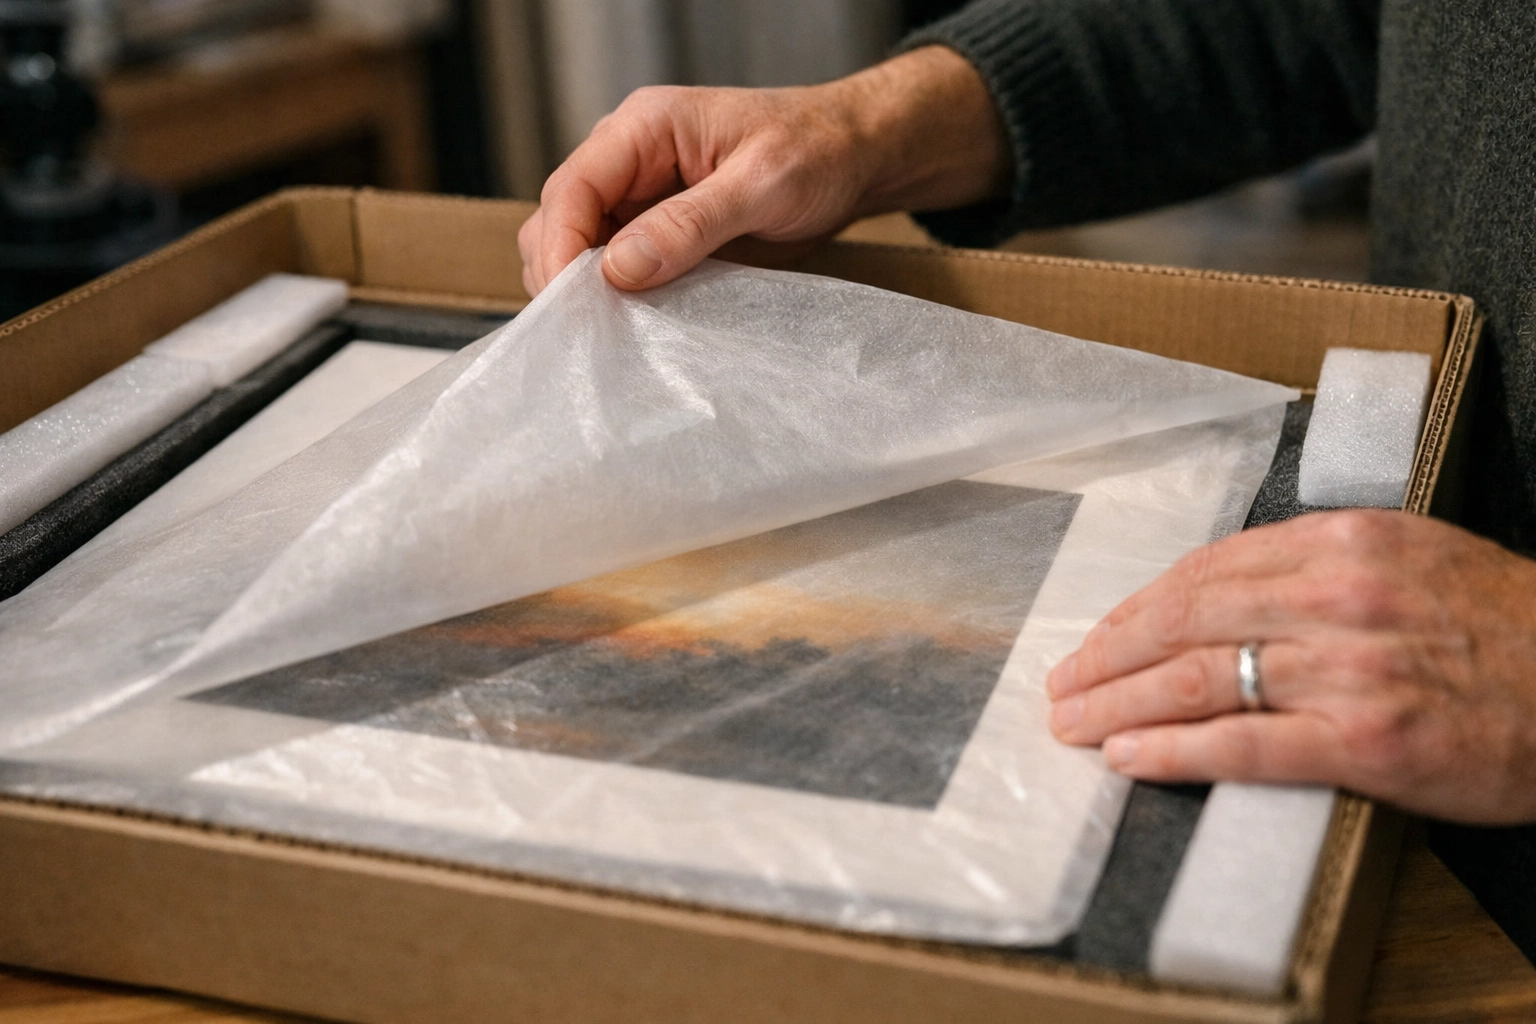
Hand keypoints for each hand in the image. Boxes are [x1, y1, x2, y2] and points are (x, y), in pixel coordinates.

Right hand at [517, 46, 1009, 295]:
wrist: (856, 158)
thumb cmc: (818, 151)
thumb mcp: (761, 184)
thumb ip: (690, 223)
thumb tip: (619, 268)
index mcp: (644, 128)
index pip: (572, 188)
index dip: (561, 247)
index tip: (571, 302)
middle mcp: (631, 159)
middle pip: (562, 219)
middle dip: (564, 274)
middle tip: (590, 330)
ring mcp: (642, 197)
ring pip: (582, 247)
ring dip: (587, 290)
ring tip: (610, 334)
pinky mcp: (660, 232)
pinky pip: (619, 266)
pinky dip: (618, 297)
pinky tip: (635, 326)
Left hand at [1046, 510, 1535, 823]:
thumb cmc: (1504, 625)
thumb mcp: (1409, 559)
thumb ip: (1316, 566)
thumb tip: (1224, 593)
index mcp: (1340, 542)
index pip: (1203, 573)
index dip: (1135, 609)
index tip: (1096, 636)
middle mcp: (1336, 595)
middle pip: (1183, 621)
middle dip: (1106, 656)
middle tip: (1060, 686)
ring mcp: (1348, 668)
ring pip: (1198, 679)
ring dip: (1118, 704)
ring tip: (1072, 724)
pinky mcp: (1366, 739)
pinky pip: (1244, 744)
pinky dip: (1174, 749)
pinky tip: (1128, 757)